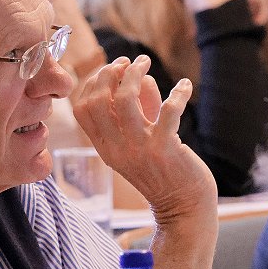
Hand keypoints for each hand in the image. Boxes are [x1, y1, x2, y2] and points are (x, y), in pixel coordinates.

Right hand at [72, 55, 216, 217]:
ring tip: (147, 62)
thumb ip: (139, 108)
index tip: (113, 68)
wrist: (183, 207)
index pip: (82, 109)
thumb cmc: (163, 169)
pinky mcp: (165, 149)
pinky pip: (169, 110)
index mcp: (105, 148)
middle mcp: (116, 149)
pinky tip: (185, 85)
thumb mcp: (141, 141)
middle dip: (111, 72)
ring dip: (137, 73)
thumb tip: (142, 77)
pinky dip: (179, 93)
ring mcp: (140, 149)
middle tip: (130, 62)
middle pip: (98, 100)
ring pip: (126, 99)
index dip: (93, 82)